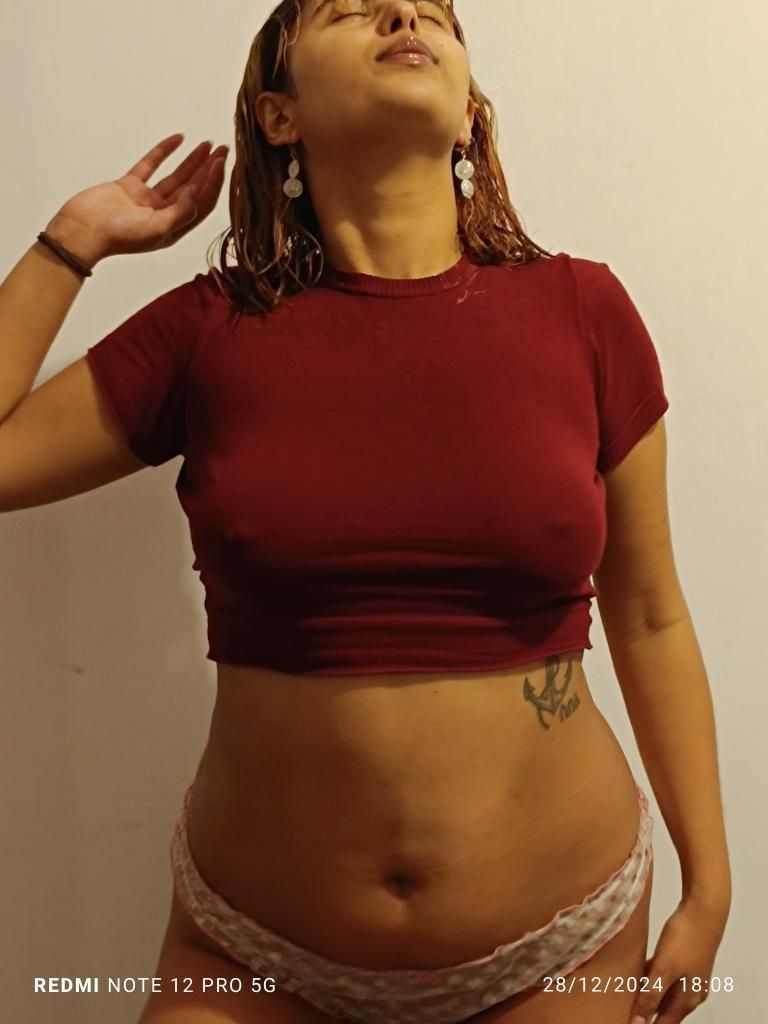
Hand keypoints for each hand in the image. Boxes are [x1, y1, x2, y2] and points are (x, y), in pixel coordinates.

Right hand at [47, 133, 228, 266]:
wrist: (82, 230)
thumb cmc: (118, 236)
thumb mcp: (157, 229)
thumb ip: (180, 213)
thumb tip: (196, 193)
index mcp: (174, 228)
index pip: (202, 204)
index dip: (214, 184)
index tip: (221, 164)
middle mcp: (164, 214)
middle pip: (193, 189)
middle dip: (210, 170)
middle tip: (223, 150)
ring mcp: (147, 200)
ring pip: (176, 176)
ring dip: (193, 161)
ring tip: (208, 144)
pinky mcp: (130, 186)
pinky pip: (152, 166)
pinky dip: (164, 152)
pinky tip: (178, 139)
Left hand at [629, 894, 729, 1023]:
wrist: (704, 908)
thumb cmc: (687, 937)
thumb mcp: (665, 968)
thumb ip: (652, 995)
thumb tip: (640, 1022)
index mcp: (687, 999)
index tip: (626, 1022)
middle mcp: (691, 992)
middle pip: (664, 1011)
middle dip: (645, 1012)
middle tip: (622, 1009)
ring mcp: (689, 976)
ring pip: (663, 992)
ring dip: (646, 994)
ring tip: (625, 993)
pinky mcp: (685, 960)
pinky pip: (665, 976)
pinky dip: (651, 977)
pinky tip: (637, 971)